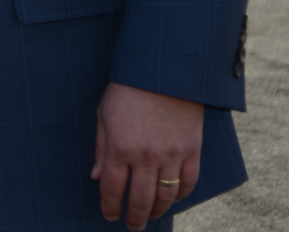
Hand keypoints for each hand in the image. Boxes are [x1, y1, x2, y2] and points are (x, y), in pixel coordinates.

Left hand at [92, 81, 202, 229]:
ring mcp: (171, 155)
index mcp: (120, 147)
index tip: (109, 216)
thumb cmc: (127, 91)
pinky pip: (188, 182)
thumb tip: (96, 177)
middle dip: (135, 218)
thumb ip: (102, 150)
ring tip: (151, 216)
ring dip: (158, 211)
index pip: (113, 189)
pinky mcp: (192, 150)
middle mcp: (145, 156)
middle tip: (132, 226)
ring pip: (166, 196)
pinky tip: (173, 199)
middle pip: (141, 199)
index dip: (110, 207)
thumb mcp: (104, 116)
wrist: (163, 72)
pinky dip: (181, 195)